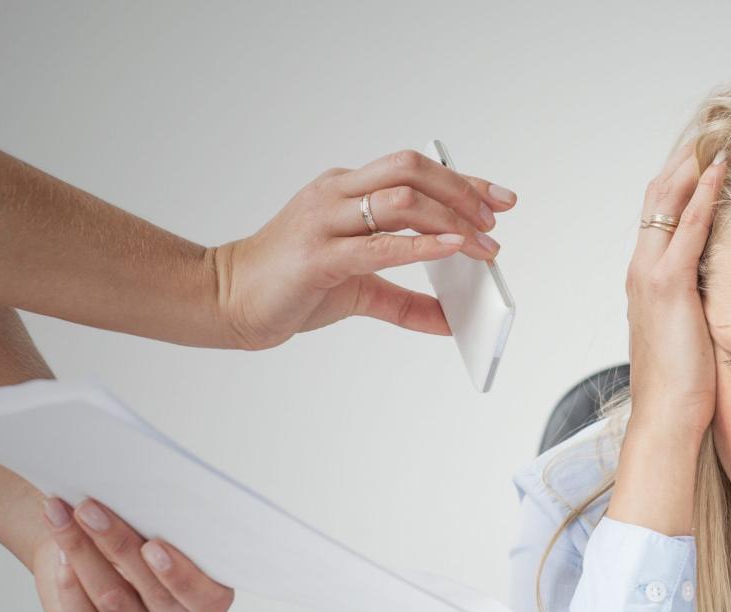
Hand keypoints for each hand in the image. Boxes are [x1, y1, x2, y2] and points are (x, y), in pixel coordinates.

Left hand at [33, 496, 232, 611]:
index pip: (210, 601)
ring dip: (84, 554)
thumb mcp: (153, 527)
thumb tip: (144, 499)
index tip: (154, 545)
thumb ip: (162, 525)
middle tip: (90, 510)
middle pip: (154, 593)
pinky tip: (61, 558)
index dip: (183, 577)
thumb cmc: (130, 533)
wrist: (85, 545)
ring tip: (62, 517)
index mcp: (205, 597)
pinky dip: (70, 588)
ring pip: (114, 602)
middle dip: (119, 545)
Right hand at [211, 150, 516, 349]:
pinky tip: (451, 250)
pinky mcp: (319, 257)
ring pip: (400, 199)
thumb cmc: (290, 284)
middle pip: (410, 170)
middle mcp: (336, 195)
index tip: (501, 198)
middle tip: (494, 222)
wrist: (228, 299)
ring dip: (451, 220)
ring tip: (482, 245)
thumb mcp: (360, 291)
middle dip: (462, 191)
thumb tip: (451, 323)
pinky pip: (378, 244)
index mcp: (345, 189)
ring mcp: (325, 221)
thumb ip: (407, 304)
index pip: (413, 169)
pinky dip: (421, 246)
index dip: (463, 180)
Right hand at [623, 142, 727, 432]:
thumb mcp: (691, 334)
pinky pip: (688, 227)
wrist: (666, 416)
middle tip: (714, 130)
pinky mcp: (668, 285)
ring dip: (693, 165)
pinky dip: (704, 194)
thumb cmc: (681, 386)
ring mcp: (650, 275)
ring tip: (719, 136)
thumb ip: (699, 306)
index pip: (659, 214)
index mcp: (645, 280)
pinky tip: (721, 171)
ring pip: (667, 201)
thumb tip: (725, 295)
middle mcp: (640, 269)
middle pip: (658, 196)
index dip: (680, 180)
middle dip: (684, 160)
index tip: (706, 154)